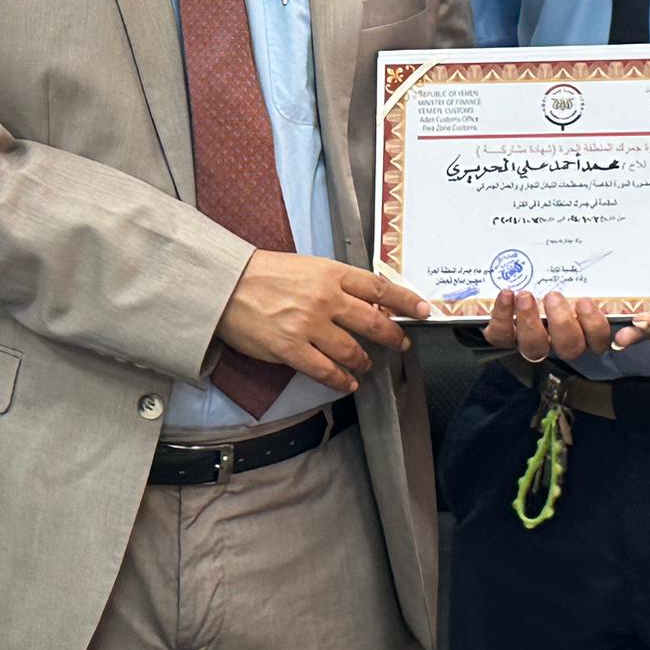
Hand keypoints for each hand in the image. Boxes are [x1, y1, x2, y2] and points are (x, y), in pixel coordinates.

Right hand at [220, 251, 414, 393]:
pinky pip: (326, 370)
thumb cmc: (264, 273)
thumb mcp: (308, 267)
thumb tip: (368, 301)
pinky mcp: (291, 349)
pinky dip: (341, 379)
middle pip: (373, 322)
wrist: (225, 285)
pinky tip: (347, 382)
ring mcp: (309, 326)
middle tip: (401, 343)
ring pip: (352, 351)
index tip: (423, 310)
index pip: (379, 288)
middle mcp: (325, 299)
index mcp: (331, 274)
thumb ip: (337, 283)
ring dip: (365, 361)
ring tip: (367, 364)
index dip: (406, 301)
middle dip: (393, 336)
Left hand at [481, 288, 614, 362]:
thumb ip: (611, 295)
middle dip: (561, 322)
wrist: (517, 280)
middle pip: (569, 347)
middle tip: (554, 296)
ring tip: (525, 296)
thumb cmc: (556, 281)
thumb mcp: (586, 280)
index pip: (599, 340)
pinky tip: (506, 294)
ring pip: (534, 346)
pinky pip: (501, 336)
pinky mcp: (503, 337)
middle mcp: (559, 341)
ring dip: (530, 321)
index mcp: (583, 330)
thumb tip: (632, 314)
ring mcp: (531, 341)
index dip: (596, 328)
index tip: (585, 301)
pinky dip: (502, 315)